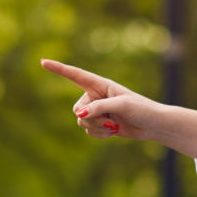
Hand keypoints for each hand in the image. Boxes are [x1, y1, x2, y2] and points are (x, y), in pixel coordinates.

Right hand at [40, 59, 162, 139]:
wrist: (153, 125)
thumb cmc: (141, 109)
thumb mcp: (121, 105)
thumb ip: (99, 108)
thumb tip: (79, 115)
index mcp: (100, 84)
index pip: (75, 75)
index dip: (58, 69)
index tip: (43, 62)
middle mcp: (96, 96)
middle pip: (77, 108)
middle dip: (90, 118)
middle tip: (109, 121)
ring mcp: (97, 111)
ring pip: (81, 121)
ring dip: (96, 127)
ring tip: (114, 126)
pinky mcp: (101, 124)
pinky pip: (89, 131)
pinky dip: (100, 134)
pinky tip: (114, 132)